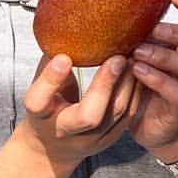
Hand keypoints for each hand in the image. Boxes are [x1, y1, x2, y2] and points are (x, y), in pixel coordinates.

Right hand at [16, 51, 137, 173]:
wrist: (53, 148)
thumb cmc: (47, 109)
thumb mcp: (39, 88)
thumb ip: (49, 66)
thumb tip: (60, 30)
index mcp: (40, 116)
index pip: (38, 102)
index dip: (50, 80)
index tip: (62, 57)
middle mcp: (65, 131)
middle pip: (87, 117)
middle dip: (104, 86)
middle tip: (117, 58)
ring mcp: (91, 139)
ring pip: (115, 116)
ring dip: (127, 85)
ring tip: (132, 58)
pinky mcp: (111, 138)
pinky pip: (129, 115)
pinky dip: (136, 91)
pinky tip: (138, 72)